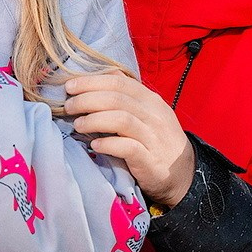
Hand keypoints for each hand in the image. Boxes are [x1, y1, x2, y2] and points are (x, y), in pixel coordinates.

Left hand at [62, 72, 194, 205]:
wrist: (183, 173)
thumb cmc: (158, 141)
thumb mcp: (147, 113)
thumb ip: (127, 97)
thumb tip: (97, 79)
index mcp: (150, 100)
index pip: (119, 82)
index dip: (92, 82)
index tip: (70, 86)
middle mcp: (153, 115)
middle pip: (117, 99)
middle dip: (87, 100)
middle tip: (68, 106)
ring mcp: (153, 137)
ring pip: (121, 120)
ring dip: (94, 120)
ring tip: (77, 125)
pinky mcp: (150, 160)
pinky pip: (128, 148)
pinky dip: (108, 144)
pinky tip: (94, 145)